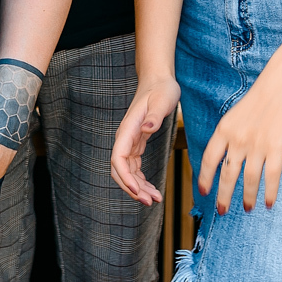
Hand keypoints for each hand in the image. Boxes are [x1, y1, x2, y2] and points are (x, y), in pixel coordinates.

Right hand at [111, 72, 180, 205]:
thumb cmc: (162, 88)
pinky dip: (141, 180)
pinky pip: (134, 167)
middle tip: (150, 201)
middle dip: (132, 188)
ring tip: (154, 199)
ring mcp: (130, 142)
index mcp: (129, 129)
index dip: (126, 177)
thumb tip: (146, 128)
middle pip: (120, 169)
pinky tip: (152, 188)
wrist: (158, 80)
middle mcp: (125, 137)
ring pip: (127, 171)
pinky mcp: (136, 144)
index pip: (118, 158)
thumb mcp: (163, 99)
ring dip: (138, 187)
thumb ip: (155, 115)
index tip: (138, 190)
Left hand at [196, 67, 281, 213]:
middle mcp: (237, 139)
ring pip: (249, 179)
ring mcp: (257, 144)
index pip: (209, 159)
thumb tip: (230, 153)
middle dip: (223, 195)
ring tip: (247, 209)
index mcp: (225, 129)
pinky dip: (270, 192)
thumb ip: (232, 133)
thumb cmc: (264, 96)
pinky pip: (271, 176)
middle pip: (227, 174)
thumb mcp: (238, 113)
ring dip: (247, 197)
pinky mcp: (277, 147)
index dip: (205, 177)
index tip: (202, 192)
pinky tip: (269, 203)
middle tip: (221, 211)